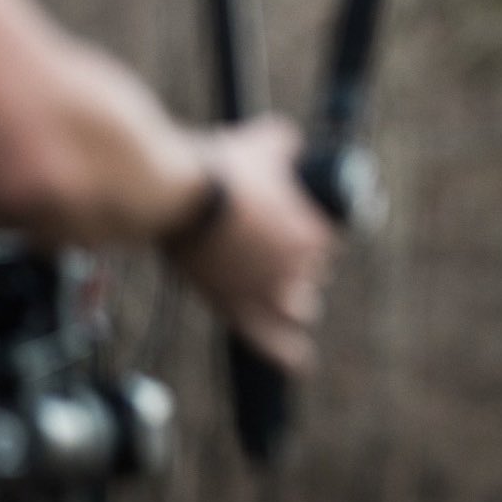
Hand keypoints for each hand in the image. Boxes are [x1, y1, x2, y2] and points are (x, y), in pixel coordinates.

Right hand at [168, 115, 336, 372]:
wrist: (173, 195)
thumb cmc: (219, 165)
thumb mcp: (264, 141)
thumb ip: (285, 143)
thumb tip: (288, 140)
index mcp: (311, 233)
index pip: (328, 242)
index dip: (313, 230)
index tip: (296, 219)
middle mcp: (294, 268)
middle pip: (314, 273)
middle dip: (304, 263)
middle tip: (279, 246)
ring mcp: (263, 291)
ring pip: (296, 304)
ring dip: (297, 298)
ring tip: (294, 295)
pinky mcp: (230, 304)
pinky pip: (264, 336)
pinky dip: (284, 350)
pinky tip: (300, 362)